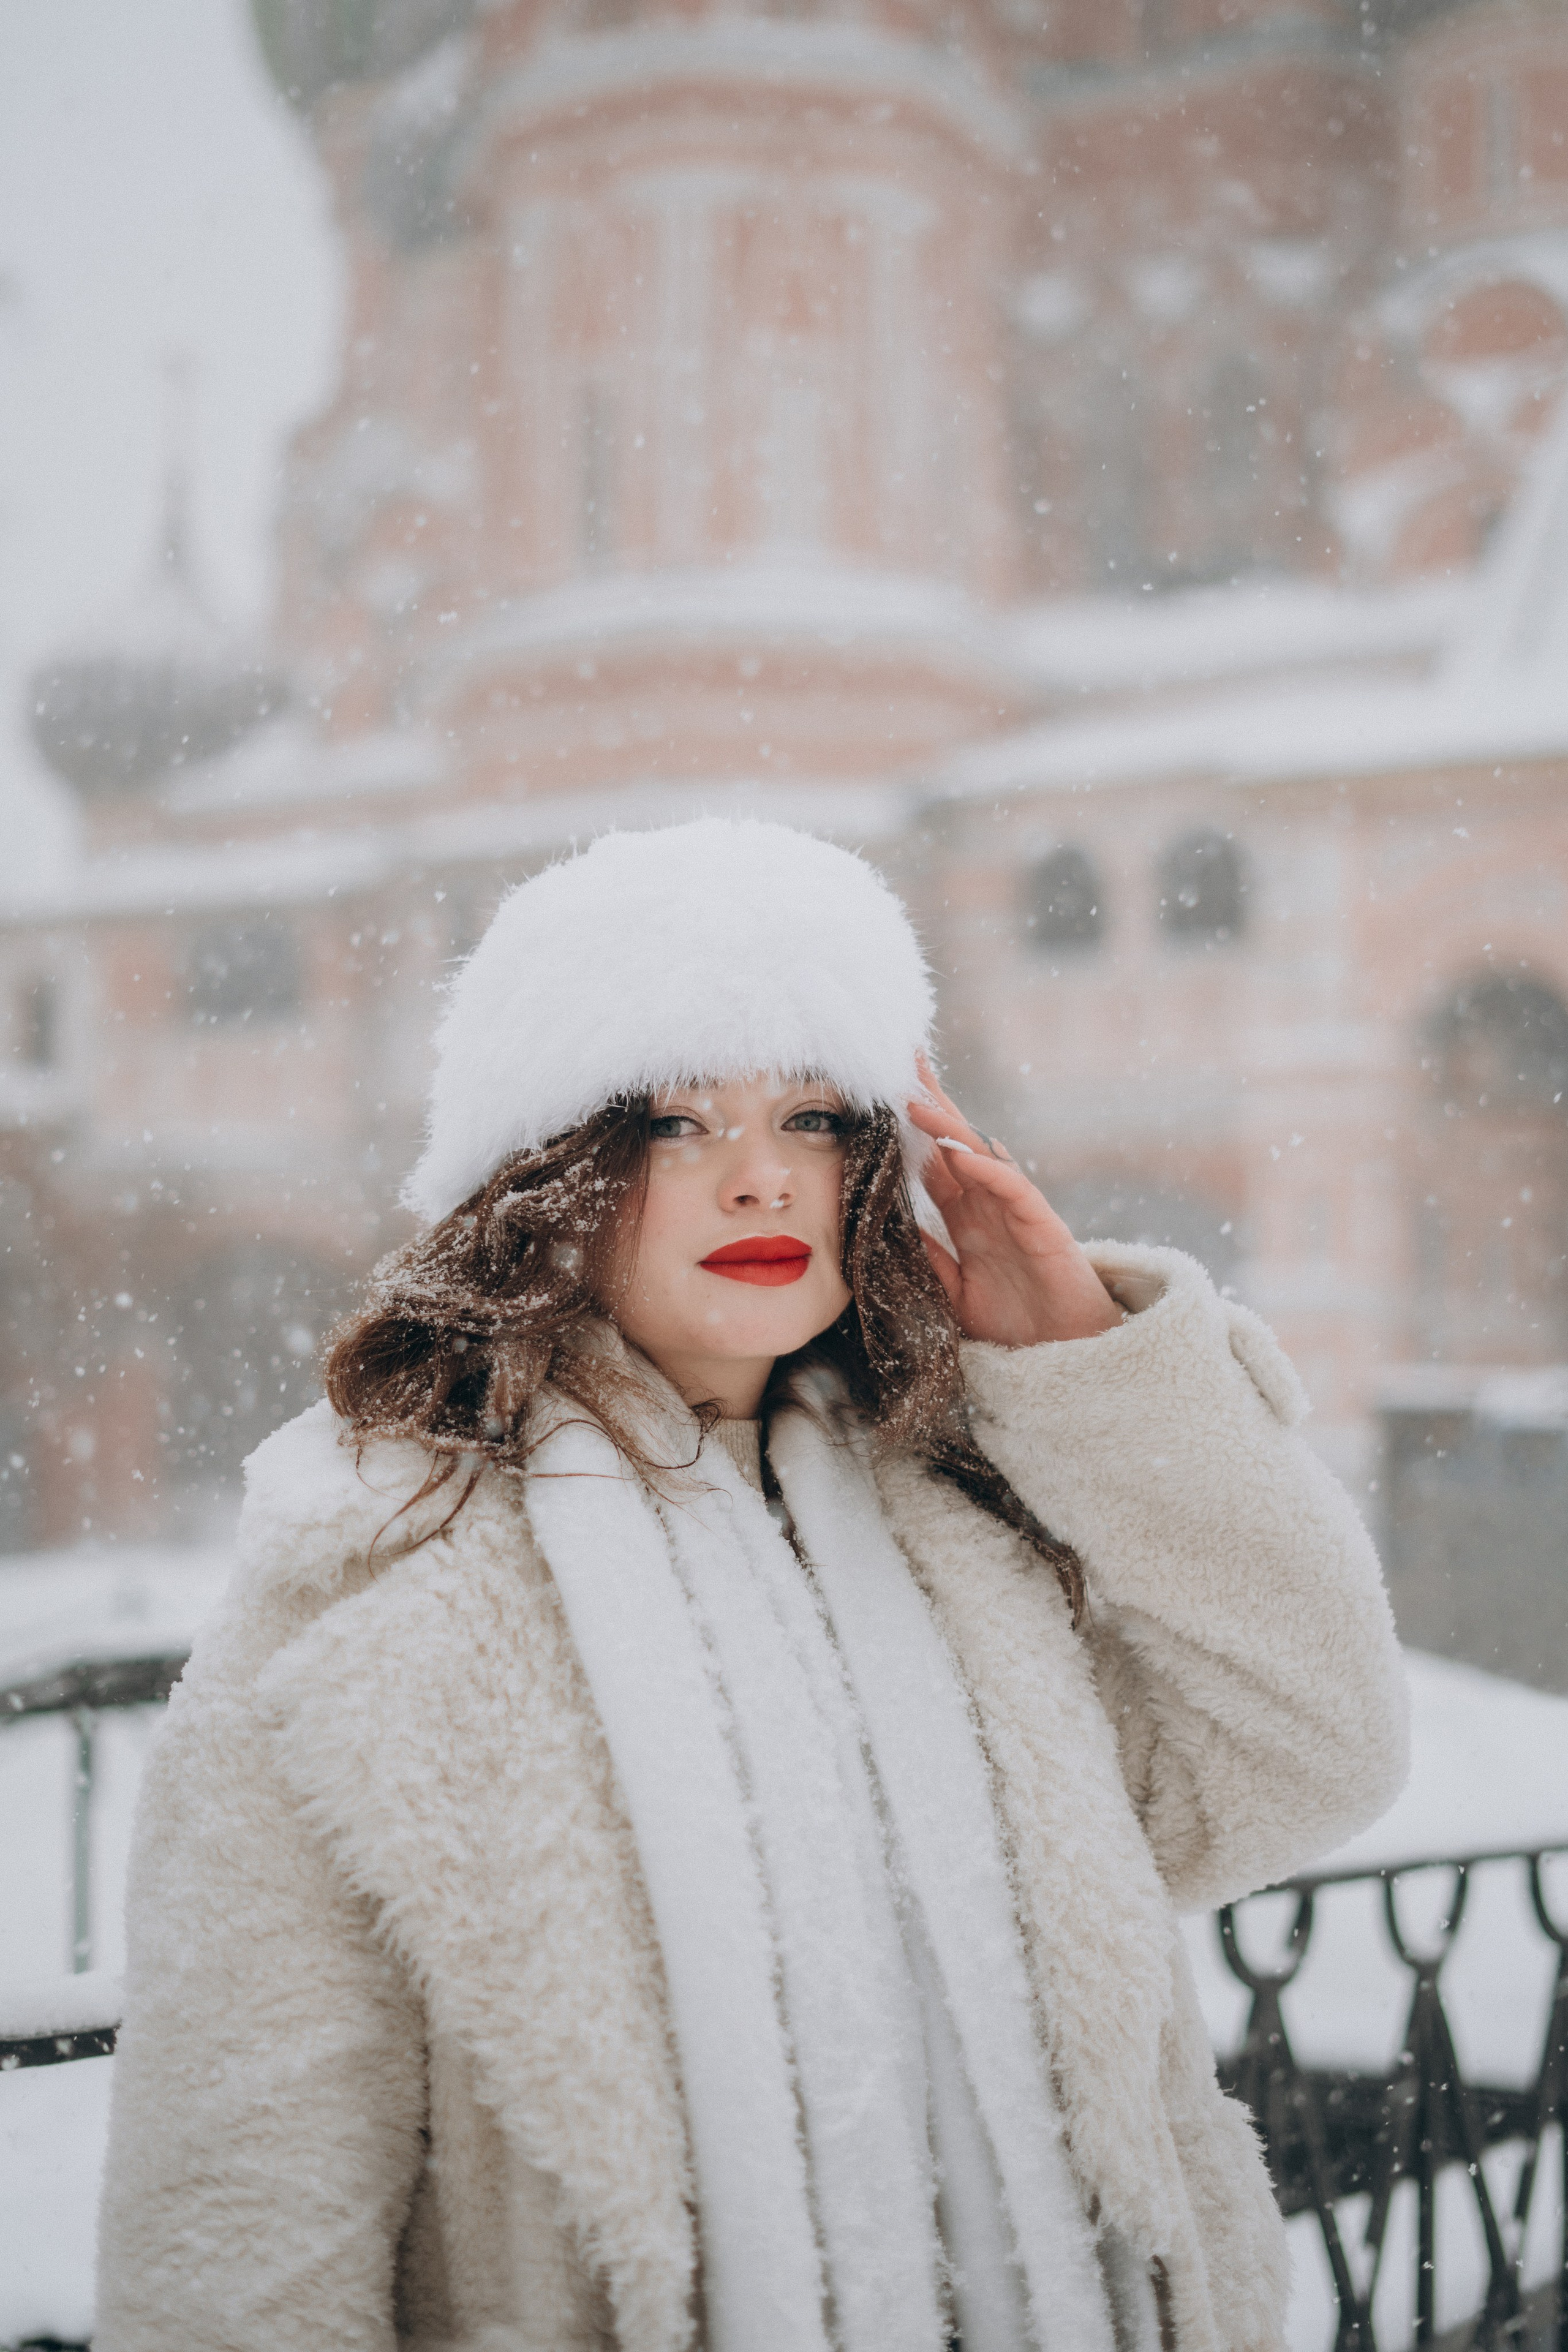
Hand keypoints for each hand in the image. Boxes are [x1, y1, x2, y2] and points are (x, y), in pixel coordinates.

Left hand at [908, 1060, 1124, 1346]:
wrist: (1065, 1358)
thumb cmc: (1015, 1328)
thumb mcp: (953, 1294)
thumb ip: (928, 1259)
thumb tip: (887, 1230)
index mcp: (967, 1220)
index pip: (932, 1164)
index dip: (908, 1131)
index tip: (881, 1096)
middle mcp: (989, 1207)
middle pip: (953, 1144)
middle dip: (929, 1103)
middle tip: (903, 1061)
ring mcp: (1015, 1212)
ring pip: (979, 1157)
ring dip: (947, 1127)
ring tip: (915, 1098)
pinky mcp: (1042, 1226)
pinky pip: (1013, 1189)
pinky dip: (987, 1169)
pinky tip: (961, 1151)